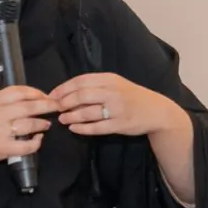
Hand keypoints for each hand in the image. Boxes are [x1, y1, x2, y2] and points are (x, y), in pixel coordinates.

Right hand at [0, 86, 58, 172]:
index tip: (47, 96)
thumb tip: (30, 99)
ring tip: (46, 124)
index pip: (19, 92)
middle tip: (57, 107)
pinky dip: (36, 143)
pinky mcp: (3, 148)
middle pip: (28, 106)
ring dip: (42, 124)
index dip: (37, 93)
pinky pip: (27, 145)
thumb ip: (4, 102)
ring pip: (29, 124)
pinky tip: (38, 140)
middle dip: (47, 106)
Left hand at [50, 73, 178, 137]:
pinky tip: (74, 129)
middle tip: (55, 108)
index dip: (63, 88)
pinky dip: (83, 129)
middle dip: (64, 102)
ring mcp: (117, 109)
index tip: (51, 95)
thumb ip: (95, 85)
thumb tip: (67, 92)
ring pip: (88, 112)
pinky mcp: (120, 125)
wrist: (156, 111)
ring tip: (62, 119)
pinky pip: (97, 127)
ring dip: (71, 116)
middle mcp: (113, 92)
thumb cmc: (131, 96)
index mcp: (109, 79)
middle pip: (82, 95)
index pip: (81, 81)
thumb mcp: (116, 84)